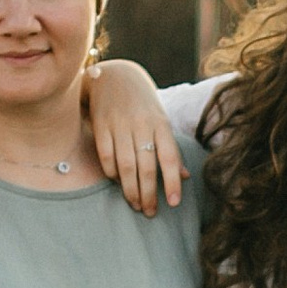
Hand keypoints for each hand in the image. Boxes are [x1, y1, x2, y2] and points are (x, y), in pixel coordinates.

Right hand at [86, 62, 184, 214]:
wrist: (114, 75)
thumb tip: (185, 176)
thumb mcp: (160, 120)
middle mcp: (142, 124)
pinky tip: (117, 182)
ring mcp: (120, 125)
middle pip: (147, 166)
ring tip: (135, 204)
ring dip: (130, 189)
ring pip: (126, 165)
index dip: (173, 182)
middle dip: (149, 193)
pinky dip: (112, 173)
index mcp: (161, 123)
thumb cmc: (142, 104)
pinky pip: (106, 156)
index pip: (170, 157)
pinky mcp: (101, 126)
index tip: (174, 203)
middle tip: (149, 212)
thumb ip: (170, 148)